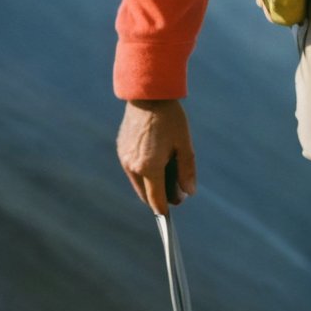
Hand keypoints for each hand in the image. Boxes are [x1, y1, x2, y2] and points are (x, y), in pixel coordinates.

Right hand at [116, 99, 196, 215]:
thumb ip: (187, 170)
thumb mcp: (184, 144)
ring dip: (151, 186)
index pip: (156, 199)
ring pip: (138, 183)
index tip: (170, 215)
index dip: (164, 209)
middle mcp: (133, 166)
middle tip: (177, 193)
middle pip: (145, 194)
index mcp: (149, 167)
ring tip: (169, 178)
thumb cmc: (170, 118)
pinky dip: (143, 173)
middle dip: (159, 198)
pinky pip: (132, 170)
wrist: (148, 95)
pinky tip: (157, 164)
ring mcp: (124, 158)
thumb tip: (188, 192)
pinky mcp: (121, 149)